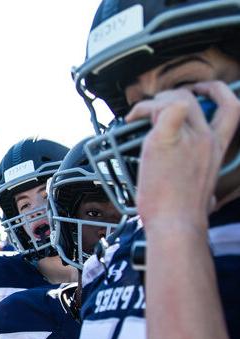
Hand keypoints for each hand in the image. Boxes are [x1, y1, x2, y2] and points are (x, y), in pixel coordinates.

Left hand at [127, 81, 239, 230]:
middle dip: (173, 94)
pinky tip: (132, 119)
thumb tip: (212, 202)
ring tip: (138, 115)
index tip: (198, 92)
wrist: (176, 223)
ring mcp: (188, 138)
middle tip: (154, 106)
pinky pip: (161, 109)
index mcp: (217, 148)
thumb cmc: (184, 215)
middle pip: (195, 98)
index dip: (216, 91)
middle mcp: (206, 139)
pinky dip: (144, 108)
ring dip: (155, 101)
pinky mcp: (165, 140)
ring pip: (176, 99)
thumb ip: (212, 191)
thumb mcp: (209, 196)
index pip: (232, 107)